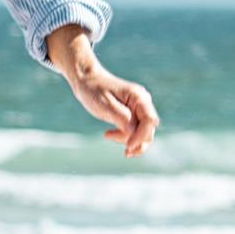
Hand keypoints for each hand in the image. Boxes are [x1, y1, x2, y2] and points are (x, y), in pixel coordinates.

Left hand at [50, 36, 157, 157]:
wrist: (85, 80)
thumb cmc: (93, 90)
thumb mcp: (105, 105)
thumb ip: (122, 118)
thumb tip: (134, 134)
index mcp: (139, 97)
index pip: (149, 121)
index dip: (141, 136)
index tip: (128, 147)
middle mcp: (142, 102)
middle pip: (148, 128)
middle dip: (137, 141)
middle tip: (124, 153)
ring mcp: (137, 108)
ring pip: (142, 131)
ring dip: (128, 140)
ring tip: (107, 136)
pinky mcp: (131, 113)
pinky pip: (133, 129)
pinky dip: (123, 135)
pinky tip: (108, 134)